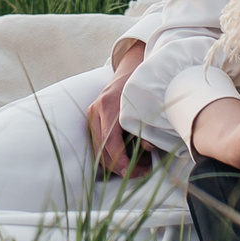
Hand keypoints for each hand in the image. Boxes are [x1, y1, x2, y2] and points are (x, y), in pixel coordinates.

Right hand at [85, 40, 150, 177]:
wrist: (130, 68)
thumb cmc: (142, 86)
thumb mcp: (148, 105)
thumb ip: (147, 127)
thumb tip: (147, 150)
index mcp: (109, 106)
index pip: (110, 145)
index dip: (122, 163)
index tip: (136, 172)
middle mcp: (96, 110)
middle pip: (101, 151)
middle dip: (120, 167)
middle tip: (142, 171)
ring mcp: (91, 113)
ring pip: (98, 150)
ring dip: (115, 162)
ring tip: (138, 164)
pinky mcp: (92, 117)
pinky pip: (98, 143)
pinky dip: (111, 153)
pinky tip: (128, 155)